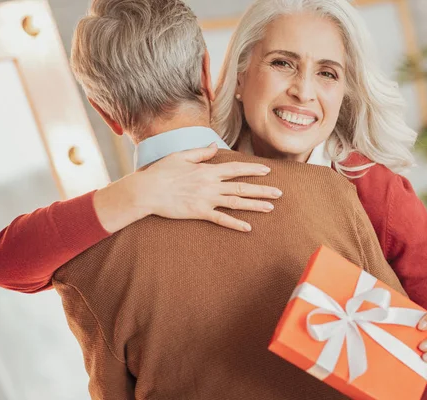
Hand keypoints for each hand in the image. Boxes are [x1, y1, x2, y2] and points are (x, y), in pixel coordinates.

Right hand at [133, 145, 282, 231]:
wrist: (146, 190)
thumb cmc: (161, 172)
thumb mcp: (181, 156)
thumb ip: (200, 153)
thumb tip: (214, 146)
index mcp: (207, 170)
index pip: (236, 169)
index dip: (252, 169)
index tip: (267, 170)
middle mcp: (211, 184)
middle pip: (242, 187)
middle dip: (262, 189)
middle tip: (279, 193)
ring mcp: (206, 199)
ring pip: (236, 203)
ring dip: (255, 205)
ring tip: (271, 207)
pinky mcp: (199, 212)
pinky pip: (221, 219)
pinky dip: (235, 223)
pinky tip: (248, 228)